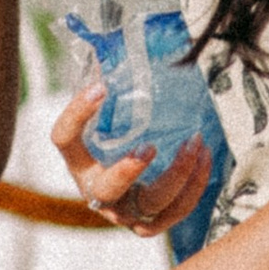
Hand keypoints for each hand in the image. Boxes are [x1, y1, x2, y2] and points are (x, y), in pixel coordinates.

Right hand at [51, 83, 215, 236]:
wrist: (133, 191)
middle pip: (107, 190)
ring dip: (176, 177)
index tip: (101, 87)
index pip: (64, 139)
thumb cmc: (120, 143)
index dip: (77, 114)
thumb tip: (117, 46)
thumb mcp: (111, 119)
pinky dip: (193, 187)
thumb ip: (110, 89)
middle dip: (129, 171)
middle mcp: (97, 192)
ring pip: (150, 206)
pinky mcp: (152, 223)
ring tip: (194, 143)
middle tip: (150, 147)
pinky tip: (204, 158)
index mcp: (79, 162)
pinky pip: (175, 213)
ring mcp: (125, 213)